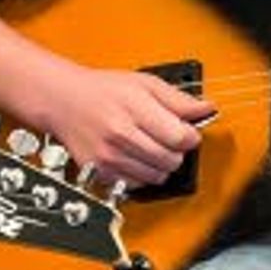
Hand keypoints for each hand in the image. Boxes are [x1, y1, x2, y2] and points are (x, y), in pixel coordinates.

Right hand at [29, 64, 213, 189]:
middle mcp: (121, 136)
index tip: (187, 131)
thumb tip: (206, 109)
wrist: (64, 102)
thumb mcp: (144, 84)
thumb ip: (178, 99)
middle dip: (177, 151)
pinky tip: (137, 157)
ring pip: (157, 176)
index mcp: (134, 110)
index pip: (181, 137)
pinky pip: (137, 185)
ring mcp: (110, 158)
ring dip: (161, 164)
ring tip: (152, 147)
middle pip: (172, 159)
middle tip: (169, 138)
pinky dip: (143, 175)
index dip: (191, 135)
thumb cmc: (103, 90)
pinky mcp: (101, 173)